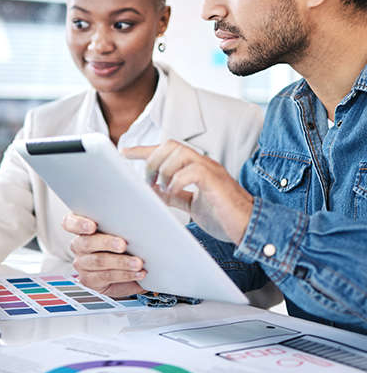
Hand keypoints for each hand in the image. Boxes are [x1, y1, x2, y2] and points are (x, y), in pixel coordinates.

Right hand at [63, 213, 145, 297]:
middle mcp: (78, 245)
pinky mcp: (89, 280)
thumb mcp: (120, 230)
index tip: (92, 226)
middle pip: (87, 242)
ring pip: (98, 261)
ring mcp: (81, 263)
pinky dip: (125, 274)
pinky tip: (137, 273)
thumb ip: (121, 222)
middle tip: (123, 244)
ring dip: (121, 262)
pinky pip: (106, 276)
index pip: (69, 222)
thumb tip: (140, 217)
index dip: (78, 224)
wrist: (128, 271)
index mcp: (81, 228)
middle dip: (107, 243)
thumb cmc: (123, 245)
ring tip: (138, 262)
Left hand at [123, 141, 253, 244]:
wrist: (248, 227)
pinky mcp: (216, 182)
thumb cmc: (223, 215)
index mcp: (195, 166)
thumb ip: (175, 195)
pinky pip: (193, 170)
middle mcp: (202, 163)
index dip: (143, 150)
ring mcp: (210, 170)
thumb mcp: (192, 204)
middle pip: (170, 145)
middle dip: (152, 161)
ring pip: (179, 152)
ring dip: (163, 170)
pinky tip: (173, 192)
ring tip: (161, 188)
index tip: (124, 152)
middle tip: (148, 182)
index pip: (165, 150)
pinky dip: (177, 180)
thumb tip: (155, 192)